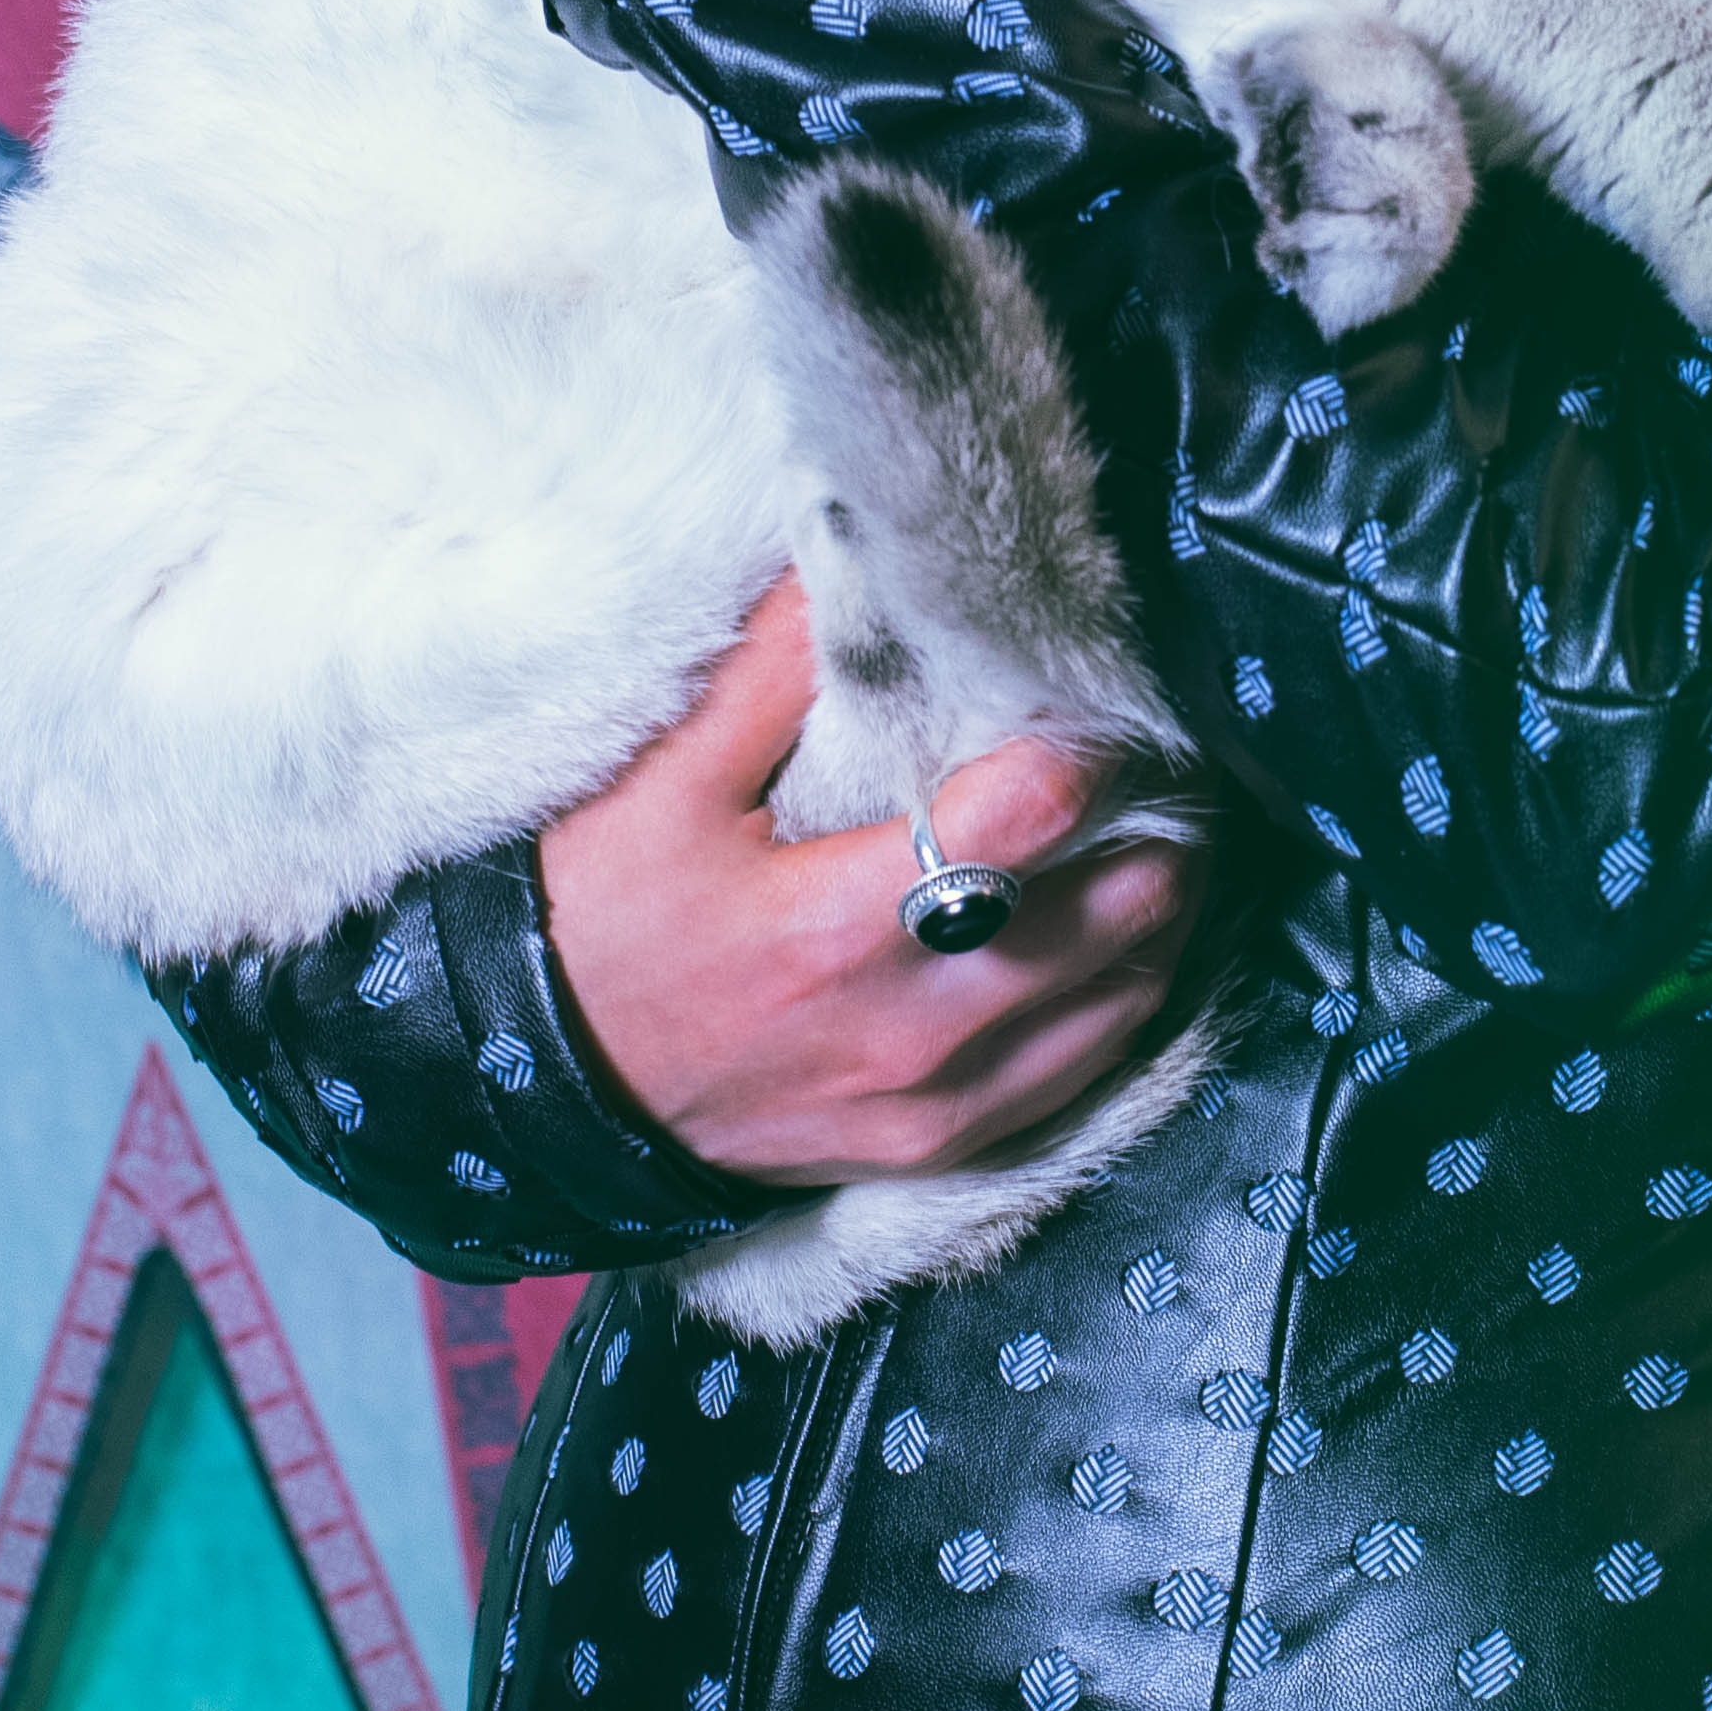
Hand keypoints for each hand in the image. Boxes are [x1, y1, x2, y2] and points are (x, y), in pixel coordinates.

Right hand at [537, 576, 1208, 1186]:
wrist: (548, 1095)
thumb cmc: (601, 923)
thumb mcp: (656, 785)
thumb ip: (771, 674)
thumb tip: (858, 564)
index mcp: (844, 924)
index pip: (1032, 814)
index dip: (1088, 741)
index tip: (1102, 692)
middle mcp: (916, 1025)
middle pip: (1114, 910)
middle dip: (1156, 823)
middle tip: (1163, 758)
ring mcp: (938, 1100)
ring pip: (1124, 994)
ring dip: (1160, 907)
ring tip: (1161, 831)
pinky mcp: (942, 1146)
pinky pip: (1087, 1071)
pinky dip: (1128, 996)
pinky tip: (1132, 937)